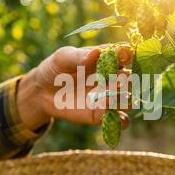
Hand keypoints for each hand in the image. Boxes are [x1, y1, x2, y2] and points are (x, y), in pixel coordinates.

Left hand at [16, 45, 132, 130]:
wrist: (43, 91)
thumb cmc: (56, 68)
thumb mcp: (63, 58)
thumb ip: (79, 57)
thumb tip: (95, 53)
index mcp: (107, 58)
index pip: (126, 55)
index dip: (128, 55)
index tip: (122, 56)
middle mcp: (113, 77)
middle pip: (131, 79)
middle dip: (127, 80)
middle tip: (117, 80)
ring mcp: (109, 97)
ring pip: (128, 100)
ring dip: (124, 99)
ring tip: (109, 97)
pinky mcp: (103, 114)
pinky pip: (121, 120)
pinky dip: (121, 120)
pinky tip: (111, 116)